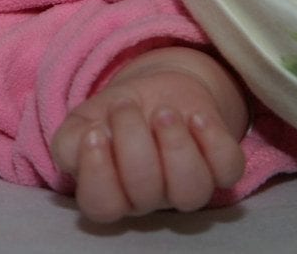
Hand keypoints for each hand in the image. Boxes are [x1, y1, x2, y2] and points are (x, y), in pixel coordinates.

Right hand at [50, 49, 247, 222]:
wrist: (158, 90)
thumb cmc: (113, 114)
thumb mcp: (82, 121)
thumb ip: (69, 140)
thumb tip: (82, 145)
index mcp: (111, 192)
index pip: (102, 206)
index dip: (98, 175)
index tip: (95, 133)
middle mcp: (150, 198)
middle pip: (145, 193)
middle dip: (132, 141)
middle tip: (125, 106)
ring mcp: (186, 186)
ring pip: (190, 190)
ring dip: (175, 145)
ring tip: (163, 111)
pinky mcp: (221, 169)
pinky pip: (227, 169)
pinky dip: (213, 140)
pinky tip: (196, 117)